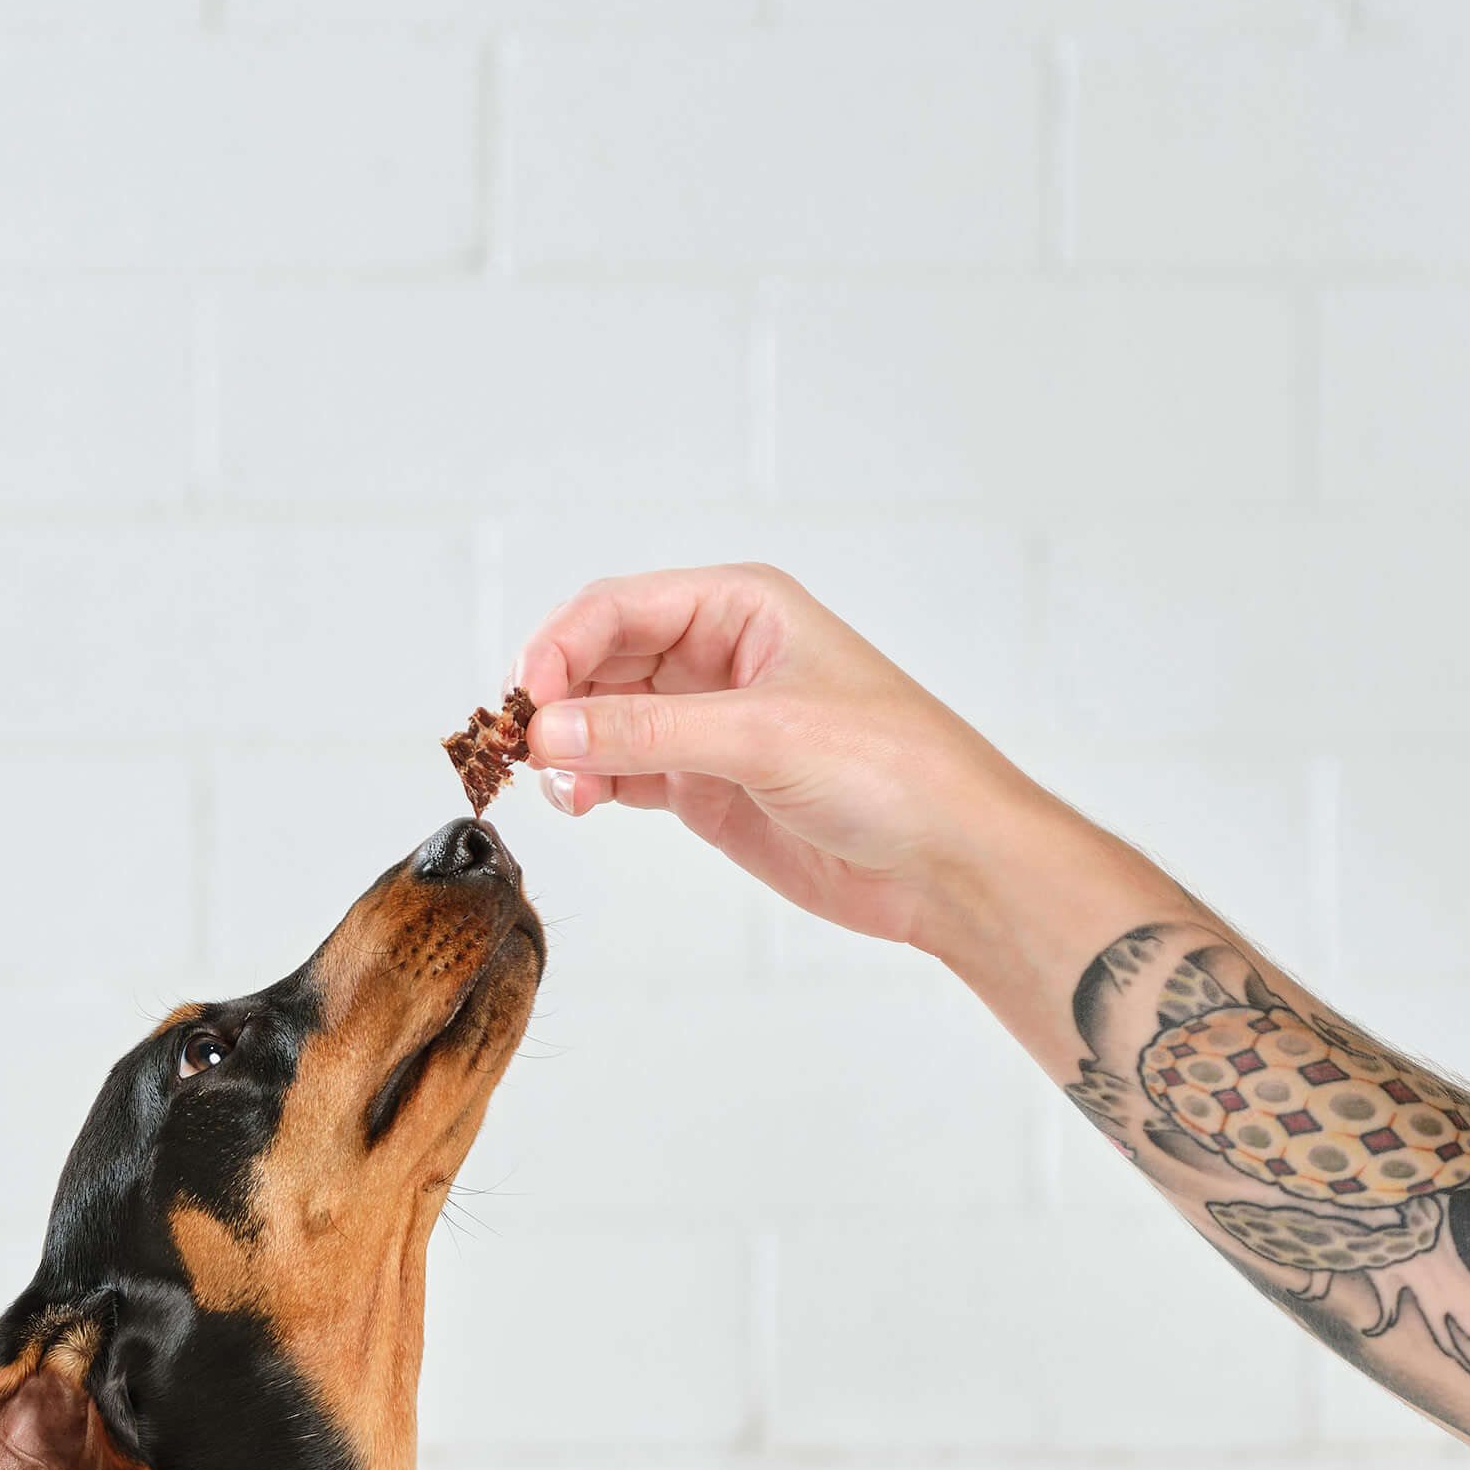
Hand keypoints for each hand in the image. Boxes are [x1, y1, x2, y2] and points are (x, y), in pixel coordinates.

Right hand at [516, 565, 1057, 957]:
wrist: (949, 861)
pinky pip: (623, 772)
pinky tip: (579, 803)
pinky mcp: (707, 786)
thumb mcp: (763, 736)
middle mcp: (717, 658)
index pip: (619, 607)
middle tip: (521, 747)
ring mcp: (708, 724)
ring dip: (568, 748)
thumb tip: (551, 731)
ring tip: (560, 788)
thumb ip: (649, 733)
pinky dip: (590, 785)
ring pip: (603, 720)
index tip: (526, 697)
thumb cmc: (894, 770)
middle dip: (556, 699)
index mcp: (741, 609)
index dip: (562, 645)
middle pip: (600, 660)